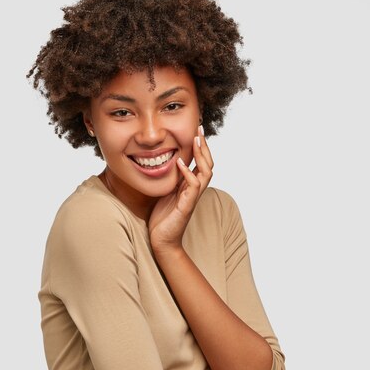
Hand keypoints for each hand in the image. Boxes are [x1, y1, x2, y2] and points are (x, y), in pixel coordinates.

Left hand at [148, 126, 213, 253]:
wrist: (162, 240)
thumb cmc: (162, 217)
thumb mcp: (165, 191)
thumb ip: (170, 178)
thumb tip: (165, 161)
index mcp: (190, 185)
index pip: (201, 162)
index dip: (201, 147)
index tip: (196, 130)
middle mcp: (195, 189)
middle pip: (208, 163)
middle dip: (204, 145)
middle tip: (200, 129)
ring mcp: (193, 197)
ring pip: (206, 172)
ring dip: (201, 155)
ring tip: (196, 140)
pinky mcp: (187, 205)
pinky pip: (193, 185)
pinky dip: (187, 172)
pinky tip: (179, 161)